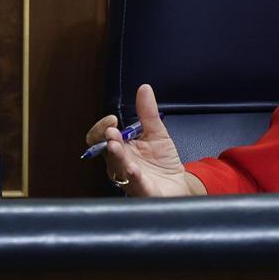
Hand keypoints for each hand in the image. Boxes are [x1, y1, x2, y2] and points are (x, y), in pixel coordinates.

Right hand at [85, 84, 205, 196]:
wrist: (178, 185)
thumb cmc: (162, 161)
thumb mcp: (157, 132)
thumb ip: (148, 113)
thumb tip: (144, 88)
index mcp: (120, 149)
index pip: (100, 138)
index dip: (102, 128)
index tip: (112, 119)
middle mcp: (120, 164)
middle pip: (106, 152)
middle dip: (107, 140)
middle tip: (111, 132)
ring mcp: (130, 180)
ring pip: (118, 169)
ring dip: (116, 157)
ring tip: (115, 146)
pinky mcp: (143, 192)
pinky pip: (136, 185)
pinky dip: (134, 178)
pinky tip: (133, 170)